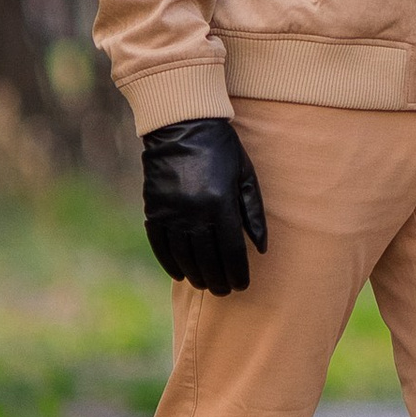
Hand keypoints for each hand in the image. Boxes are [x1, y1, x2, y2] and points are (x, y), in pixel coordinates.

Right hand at [139, 117, 267, 293]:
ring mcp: (171, 212)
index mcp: (221, 203)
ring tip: (206, 285)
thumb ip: (253, 212)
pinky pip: (161, 245)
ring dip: (196, 275)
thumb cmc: (221, 148)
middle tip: (225, 291)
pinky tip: (180, 274)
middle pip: (207, 259)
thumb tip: (261, 248)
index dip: (238, 272)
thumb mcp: (245, 174)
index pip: (232, 250)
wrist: (182, 125)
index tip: (242, 285)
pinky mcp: (154, 209)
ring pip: (184, 256)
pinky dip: (170, 263)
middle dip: (218, 279)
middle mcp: (195, 212)